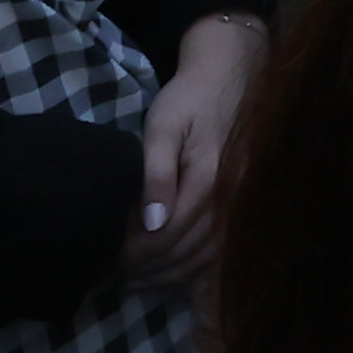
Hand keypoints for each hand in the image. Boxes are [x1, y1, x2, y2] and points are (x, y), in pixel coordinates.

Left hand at [136, 14, 263, 278]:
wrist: (231, 74)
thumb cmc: (190, 98)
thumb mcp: (163, 127)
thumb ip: (157, 175)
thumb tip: (152, 224)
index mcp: (208, 181)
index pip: (168, 235)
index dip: (137, 253)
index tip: (110, 259)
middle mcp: (230, 200)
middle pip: (187, 252)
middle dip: (150, 268)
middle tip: (117, 273)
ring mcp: (240, 204)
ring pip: (205, 256)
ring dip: (171, 273)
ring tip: (138, 278)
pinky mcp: (242, 204)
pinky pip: (221, 248)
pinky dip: (197, 267)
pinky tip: (174, 272)